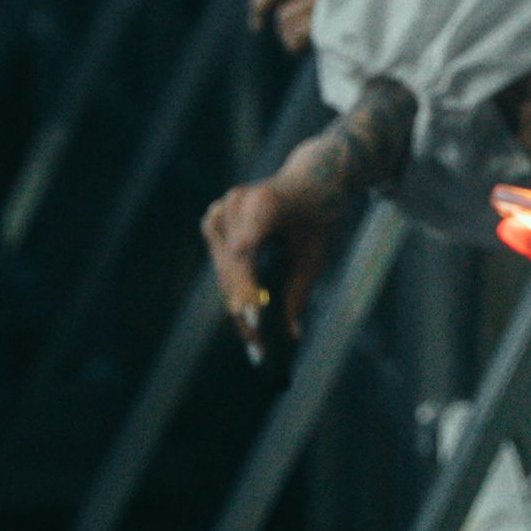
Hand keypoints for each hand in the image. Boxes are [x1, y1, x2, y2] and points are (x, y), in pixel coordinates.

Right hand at [202, 156, 345, 343]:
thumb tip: (292, 335)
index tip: (255, 320)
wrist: (309, 179)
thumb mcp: (315, 252)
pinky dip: (234, 295)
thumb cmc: (317, 215)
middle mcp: (235, 202)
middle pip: (234, 269)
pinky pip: (222, 268)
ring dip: (238, 310)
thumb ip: (299, 291)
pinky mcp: (212, 223)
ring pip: (225, 274)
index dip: (247, 287)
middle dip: (246, 312)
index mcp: (265, 200)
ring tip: (255, 347)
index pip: (247, 249)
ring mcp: (219, 211)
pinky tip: (246, 324)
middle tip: (259, 352)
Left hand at [250, 0, 351, 53]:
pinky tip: (306, 46)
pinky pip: (292, 32)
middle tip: (256, 22)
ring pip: (283, 13)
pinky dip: (292, 44)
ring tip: (302, 37)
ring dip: (284, 31)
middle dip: (259, 3)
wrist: (379, 38)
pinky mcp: (330, 19)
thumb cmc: (344, 16)